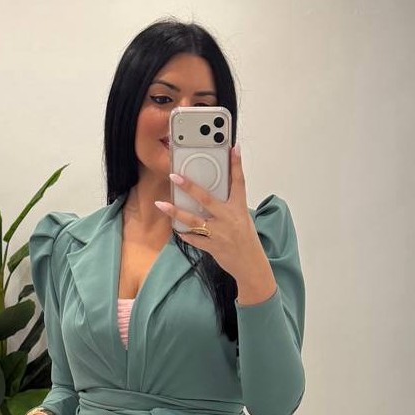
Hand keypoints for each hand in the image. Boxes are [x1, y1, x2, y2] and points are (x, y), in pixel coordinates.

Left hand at [153, 144, 273, 294]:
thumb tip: (210, 196)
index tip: (233, 149)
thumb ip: (228, 207)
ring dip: (176, 212)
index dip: (237, 165)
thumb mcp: (243, 219)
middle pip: (206, 199)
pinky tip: (176, 229)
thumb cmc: (247, 240)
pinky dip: (185, 234)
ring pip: (193, 220)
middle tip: (174, 175)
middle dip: (189, 186)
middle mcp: (229, 218)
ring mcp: (219, 233)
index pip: (239, 183)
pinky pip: (194, 239)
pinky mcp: (213, 247)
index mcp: (239, 208)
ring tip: (162, 204)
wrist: (251, 266)